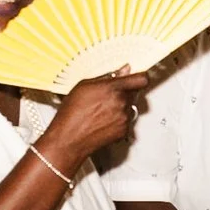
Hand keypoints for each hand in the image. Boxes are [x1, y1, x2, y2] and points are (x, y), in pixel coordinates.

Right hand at [38, 69, 153, 163]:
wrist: (69, 139)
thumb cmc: (72, 114)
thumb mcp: (84, 86)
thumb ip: (107, 77)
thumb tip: (122, 71)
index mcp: (113, 88)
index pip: (141, 79)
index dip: (140, 77)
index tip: (137, 77)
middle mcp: (121, 102)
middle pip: (135, 93)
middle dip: (126, 92)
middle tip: (110, 96)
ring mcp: (124, 117)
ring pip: (131, 107)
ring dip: (122, 107)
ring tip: (103, 110)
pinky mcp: (124, 130)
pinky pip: (127, 121)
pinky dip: (119, 120)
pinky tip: (104, 120)